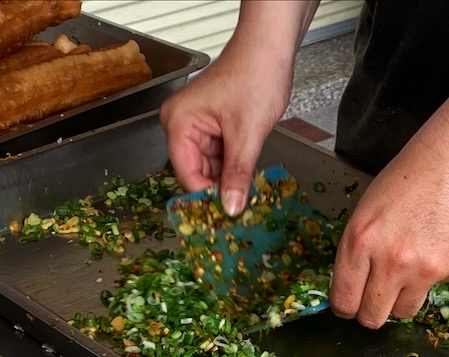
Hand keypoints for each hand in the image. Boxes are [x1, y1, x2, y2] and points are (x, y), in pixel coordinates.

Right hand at [159, 40, 293, 215]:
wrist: (270, 48)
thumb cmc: (254, 75)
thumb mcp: (247, 133)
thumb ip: (238, 174)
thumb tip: (230, 207)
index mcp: (178, 123)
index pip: (186, 173)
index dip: (205, 196)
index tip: (224, 217)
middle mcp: (181, 124)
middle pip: (196, 171)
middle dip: (217, 189)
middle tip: (238, 211)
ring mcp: (197, 124)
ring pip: (210, 165)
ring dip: (228, 179)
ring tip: (246, 197)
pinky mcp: (213, 124)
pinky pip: (220, 154)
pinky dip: (234, 166)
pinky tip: (247, 179)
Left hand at [329, 110, 448, 327]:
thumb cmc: (411, 175)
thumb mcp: (367, 209)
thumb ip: (358, 251)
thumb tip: (354, 285)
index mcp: (360, 241)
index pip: (344, 301)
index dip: (345, 305)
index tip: (350, 302)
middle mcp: (390, 263)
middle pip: (372, 317)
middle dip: (370, 311)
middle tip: (376, 296)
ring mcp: (424, 270)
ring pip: (404, 312)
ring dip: (400, 299)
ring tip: (407, 272)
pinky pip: (433, 289)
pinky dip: (430, 277)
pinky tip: (435, 247)